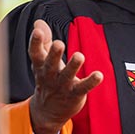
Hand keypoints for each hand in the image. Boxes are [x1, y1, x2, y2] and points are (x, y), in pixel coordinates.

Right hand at [28, 19, 103, 133]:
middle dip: (54, 54)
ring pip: (67, 75)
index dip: (35, 42)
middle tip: (58, 43)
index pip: (35, 53)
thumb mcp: (42, 61)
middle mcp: (50, 76)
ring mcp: (62, 86)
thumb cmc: (48, 79)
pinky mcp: (74, 94)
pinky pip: (83, 87)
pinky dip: (91, 82)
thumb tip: (39, 22)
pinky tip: (99, 75)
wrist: (48, 111)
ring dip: (73, 66)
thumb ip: (43, 41)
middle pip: (50, 64)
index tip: (38, 31)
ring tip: (79, 56)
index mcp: (40, 66)